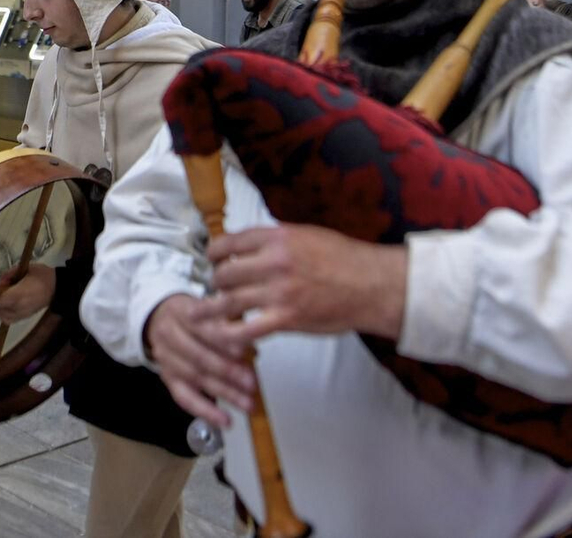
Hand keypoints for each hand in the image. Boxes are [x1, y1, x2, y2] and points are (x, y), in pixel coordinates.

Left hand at [0, 264, 54, 323]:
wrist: (57, 287)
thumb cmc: (42, 276)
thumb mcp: (26, 268)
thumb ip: (10, 273)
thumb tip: (0, 281)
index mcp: (19, 294)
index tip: (0, 287)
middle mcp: (19, 307)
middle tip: (5, 290)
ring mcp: (23, 314)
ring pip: (3, 316)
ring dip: (2, 308)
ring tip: (9, 298)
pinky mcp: (26, 317)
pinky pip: (10, 320)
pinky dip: (7, 314)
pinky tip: (11, 306)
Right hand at [144, 293, 255, 428]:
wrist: (160, 319)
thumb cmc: (193, 315)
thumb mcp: (210, 307)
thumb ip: (229, 323)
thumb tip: (252, 345)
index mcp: (182, 312)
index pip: (203, 329)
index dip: (224, 342)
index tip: (244, 352)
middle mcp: (170, 335)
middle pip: (199, 357)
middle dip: (228, 372)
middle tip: (251, 383)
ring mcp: (166, 359)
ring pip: (196, 379)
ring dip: (224, 393)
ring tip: (247, 403)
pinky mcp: (167, 378)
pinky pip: (185, 398)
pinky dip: (206, 411)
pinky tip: (224, 420)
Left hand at [208, 225, 406, 341]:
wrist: (371, 285)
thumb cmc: (344, 258)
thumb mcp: (307, 234)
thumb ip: (277, 238)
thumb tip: (252, 241)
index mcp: (279, 238)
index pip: (231, 242)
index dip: (214, 252)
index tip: (211, 258)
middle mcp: (275, 262)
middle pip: (225, 272)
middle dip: (214, 281)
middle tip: (214, 287)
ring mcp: (279, 292)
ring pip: (230, 301)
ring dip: (212, 308)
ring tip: (200, 314)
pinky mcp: (287, 319)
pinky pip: (248, 329)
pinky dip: (230, 335)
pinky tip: (222, 338)